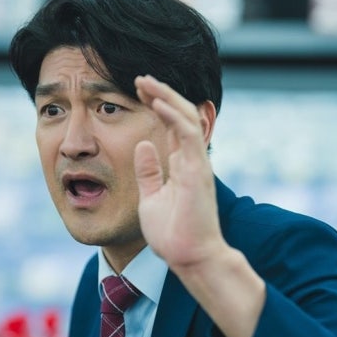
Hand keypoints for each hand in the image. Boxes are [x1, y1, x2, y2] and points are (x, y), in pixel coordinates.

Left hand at [133, 75, 223, 271]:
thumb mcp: (151, 197)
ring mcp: (197, 162)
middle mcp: (192, 159)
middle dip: (161, 94)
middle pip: (179, 115)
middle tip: (140, 79)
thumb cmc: (173, 234)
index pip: (171, 126)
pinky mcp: (198, 169)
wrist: (189, 257)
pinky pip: (187, 134)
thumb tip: (142, 147)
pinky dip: (172, 116)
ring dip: (166, 97)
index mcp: (181, 165)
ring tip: (146, 81)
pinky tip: (156, 103)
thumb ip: (149, 171)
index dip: (156, 105)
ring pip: (186, 118)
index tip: (138, 91)